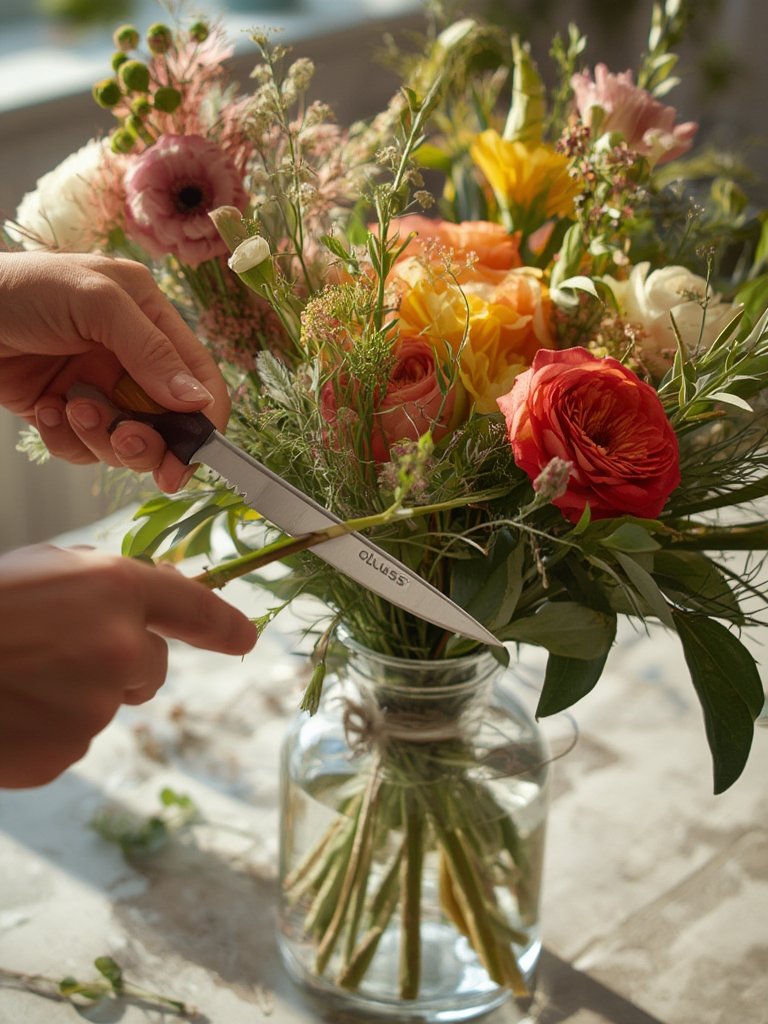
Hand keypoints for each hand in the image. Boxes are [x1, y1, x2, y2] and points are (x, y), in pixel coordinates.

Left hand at [0, 251, 226, 491]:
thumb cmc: (23, 288)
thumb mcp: (97, 303)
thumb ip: (151, 351)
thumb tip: (197, 402)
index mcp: (151, 319)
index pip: (199, 377)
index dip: (205, 419)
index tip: (195, 454)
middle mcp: (131, 356)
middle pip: (170, 422)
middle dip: (151, 440)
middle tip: (125, 441)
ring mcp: (98, 387)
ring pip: (128, 442)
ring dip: (101, 438)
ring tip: (71, 409)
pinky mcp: (67, 412)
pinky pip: (86, 449)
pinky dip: (68, 440)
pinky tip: (48, 410)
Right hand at [0, 544, 257, 787]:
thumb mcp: (39, 568)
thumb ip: (98, 581)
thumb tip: (135, 602)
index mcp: (114, 590)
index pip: (191, 607)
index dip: (223, 623)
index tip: (246, 637)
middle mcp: (121, 649)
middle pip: (150, 665)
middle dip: (119, 660)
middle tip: (52, 651)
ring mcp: (95, 708)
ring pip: (103, 704)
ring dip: (71, 694)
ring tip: (14, 677)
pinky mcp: (66, 754)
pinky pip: (70, 740)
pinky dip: (44, 730)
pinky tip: (8, 710)